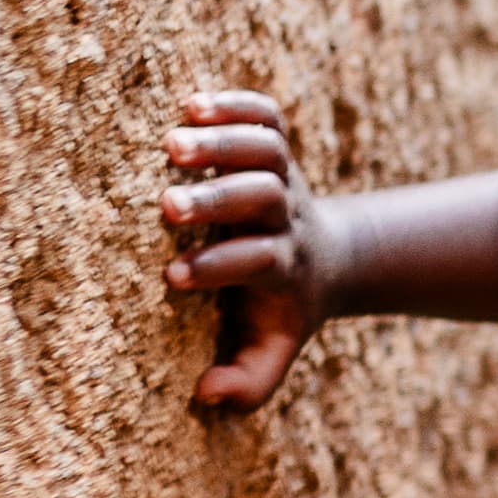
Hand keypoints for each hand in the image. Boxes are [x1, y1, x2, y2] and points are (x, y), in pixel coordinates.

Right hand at [160, 91, 336, 414]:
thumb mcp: (272, 352)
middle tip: (168, 205)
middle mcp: (288, 216)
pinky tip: (192, 103)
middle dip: (220, 200)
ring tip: (171, 142)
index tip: (172, 275)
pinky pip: (268, 117)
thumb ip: (248, 382)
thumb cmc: (280, 310)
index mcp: (285, 267)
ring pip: (268, 149)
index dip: (221, 267)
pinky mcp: (277, 148)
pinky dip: (237, 104)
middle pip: (265, 198)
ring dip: (224, 142)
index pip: (260, 262)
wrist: (328, 260)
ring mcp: (285, 177)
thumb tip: (206, 394)